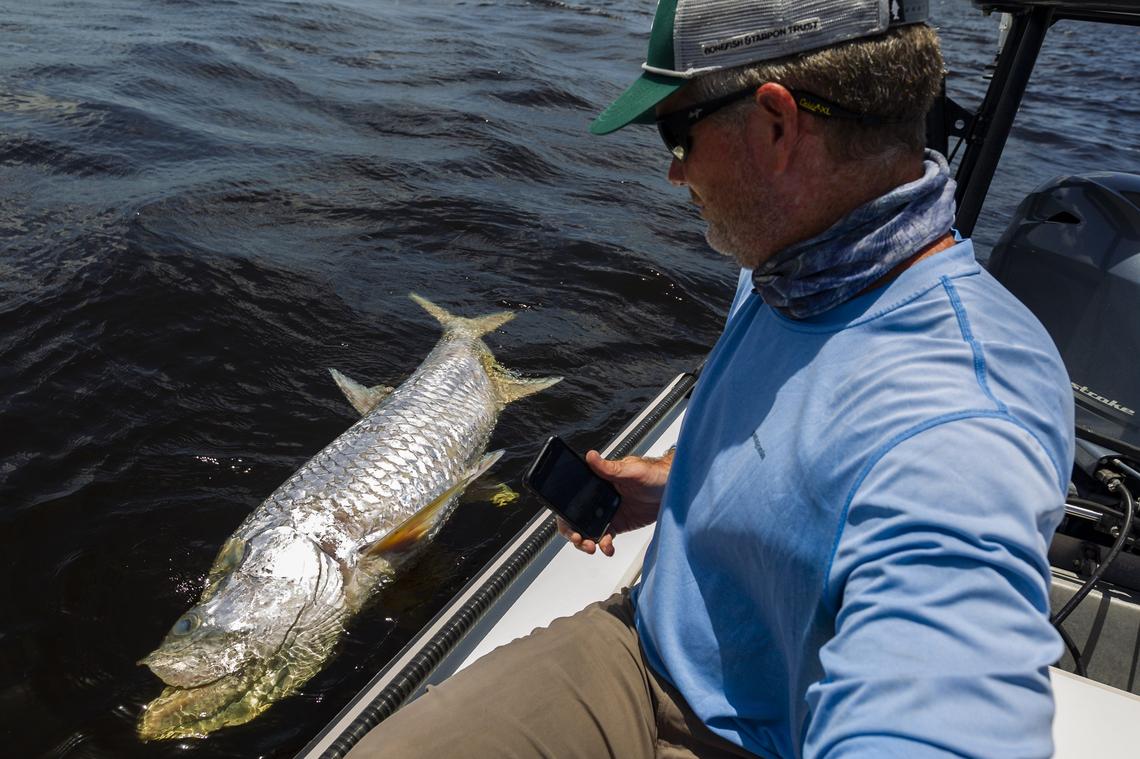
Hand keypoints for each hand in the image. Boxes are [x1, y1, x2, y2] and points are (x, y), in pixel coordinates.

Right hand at [557, 448, 672, 556]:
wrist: (675, 489)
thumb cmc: (654, 474)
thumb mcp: (632, 470)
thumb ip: (609, 468)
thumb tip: (591, 456)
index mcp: (598, 482)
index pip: (573, 498)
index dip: (566, 512)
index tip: (569, 522)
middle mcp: (599, 498)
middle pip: (577, 517)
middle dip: (573, 532)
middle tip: (580, 540)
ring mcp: (608, 512)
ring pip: (588, 530)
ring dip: (586, 541)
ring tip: (593, 546)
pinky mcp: (619, 523)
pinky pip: (605, 538)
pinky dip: (604, 546)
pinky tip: (608, 549)